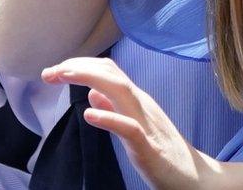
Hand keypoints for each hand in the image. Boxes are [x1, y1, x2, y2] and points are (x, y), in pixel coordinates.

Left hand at [43, 57, 222, 189]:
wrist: (194, 178)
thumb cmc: (163, 153)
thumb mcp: (134, 126)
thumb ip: (114, 109)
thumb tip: (92, 95)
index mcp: (137, 100)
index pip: (108, 71)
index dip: (80, 64)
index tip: (55, 70)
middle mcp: (142, 105)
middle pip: (110, 74)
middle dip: (78, 66)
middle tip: (49, 72)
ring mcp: (147, 123)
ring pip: (120, 91)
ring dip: (90, 79)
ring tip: (64, 75)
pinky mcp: (149, 147)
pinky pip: (129, 128)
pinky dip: (109, 117)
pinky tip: (89, 115)